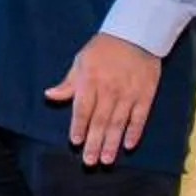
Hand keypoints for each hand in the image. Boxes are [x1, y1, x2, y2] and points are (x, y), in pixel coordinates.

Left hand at [44, 33, 162, 166]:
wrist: (137, 34)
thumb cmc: (103, 49)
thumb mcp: (80, 61)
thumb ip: (68, 83)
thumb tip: (49, 95)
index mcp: (90, 81)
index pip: (83, 109)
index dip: (79, 126)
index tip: (75, 142)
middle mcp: (109, 90)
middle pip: (100, 121)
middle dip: (94, 143)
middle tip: (89, 162)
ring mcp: (129, 93)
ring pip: (119, 123)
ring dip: (112, 143)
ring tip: (106, 160)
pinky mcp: (146, 94)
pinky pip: (140, 117)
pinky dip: (135, 131)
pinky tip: (129, 145)